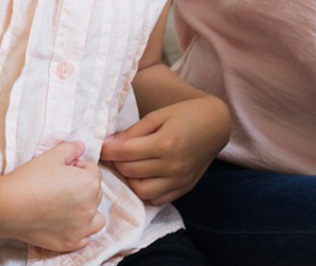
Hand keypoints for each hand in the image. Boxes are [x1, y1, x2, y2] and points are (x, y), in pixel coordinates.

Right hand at [0, 141, 104, 252]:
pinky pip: (85, 237)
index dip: (77, 168)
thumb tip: (81, 146)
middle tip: (58, 187)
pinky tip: (65, 224)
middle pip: (94, 193)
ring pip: (95, 217)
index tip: (60, 172)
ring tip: (67, 206)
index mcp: (90, 183)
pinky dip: (79, 230)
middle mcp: (91, 206)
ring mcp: (82, 227)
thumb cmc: (29, 179)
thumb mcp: (51, 156)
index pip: (92, 171)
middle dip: (81, 188)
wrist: (7, 207)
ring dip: (86, 210)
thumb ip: (71, 148)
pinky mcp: (70, 242)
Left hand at [100, 96, 230, 204]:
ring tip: (131, 165)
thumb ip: (134, 132)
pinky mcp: (184, 188)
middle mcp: (173, 165)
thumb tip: (109, 145)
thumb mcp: (158, 116)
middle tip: (115, 153)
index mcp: (165, 143)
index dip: (106, 150)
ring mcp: (179, 179)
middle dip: (117, 162)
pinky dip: (146, 191)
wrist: (216, 125)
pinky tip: (145, 177)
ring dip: (130, 179)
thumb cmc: (185, 115)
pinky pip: (157, 199)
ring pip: (141, 190)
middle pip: (130, 170)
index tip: (99, 146)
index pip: (124, 153)